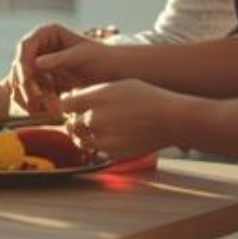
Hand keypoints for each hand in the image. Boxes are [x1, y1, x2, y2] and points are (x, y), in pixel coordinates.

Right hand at [10, 23, 116, 118]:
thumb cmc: (103, 58)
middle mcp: (39, 47)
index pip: (25, 46)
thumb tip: (35, 63)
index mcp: (48, 33)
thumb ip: (60, 59)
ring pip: (22, 82)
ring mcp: (39, 64)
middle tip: (35, 102)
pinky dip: (36, 103)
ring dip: (30, 98)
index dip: (22, 62)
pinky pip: (31, 92)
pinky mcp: (42, 81)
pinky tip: (48, 112)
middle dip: (26, 86)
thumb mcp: (83, 56)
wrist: (115, 72)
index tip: (26, 79)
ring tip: (46, 111)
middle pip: (20, 66)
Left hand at [59, 79, 187, 162]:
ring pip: (80, 138)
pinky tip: (114, 135)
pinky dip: (100, 144)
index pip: (65, 104)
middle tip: (91, 116)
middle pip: (71, 122)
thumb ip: (93, 92)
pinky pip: (96, 149)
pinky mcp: (112, 153)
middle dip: (77, 119)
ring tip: (102, 127)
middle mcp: (96, 118)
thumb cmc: (147, 98)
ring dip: (85, 134)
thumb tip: (72, 98)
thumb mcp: (118, 86)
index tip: (76, 105)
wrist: (172, 119)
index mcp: (96, 98)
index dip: (70, 105)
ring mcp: (103, 138)